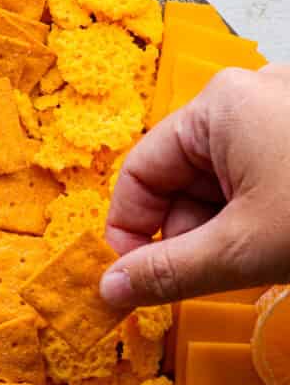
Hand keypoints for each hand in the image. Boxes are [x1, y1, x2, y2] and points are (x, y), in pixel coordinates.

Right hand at [103, 64, 289, 307]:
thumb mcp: (242, 249)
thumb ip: (168, 272)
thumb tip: (111, 288)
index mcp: (220, 104)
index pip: (139, 172)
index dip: (129, 232)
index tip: (134, 278)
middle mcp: (246, 96)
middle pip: (179, 179)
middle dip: (188, 235)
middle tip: (210, 273)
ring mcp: (279, 112)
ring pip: (219, 184)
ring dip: (224, 229)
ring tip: (258, 254)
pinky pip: (253, 177)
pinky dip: (254, 215)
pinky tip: (276, 239)